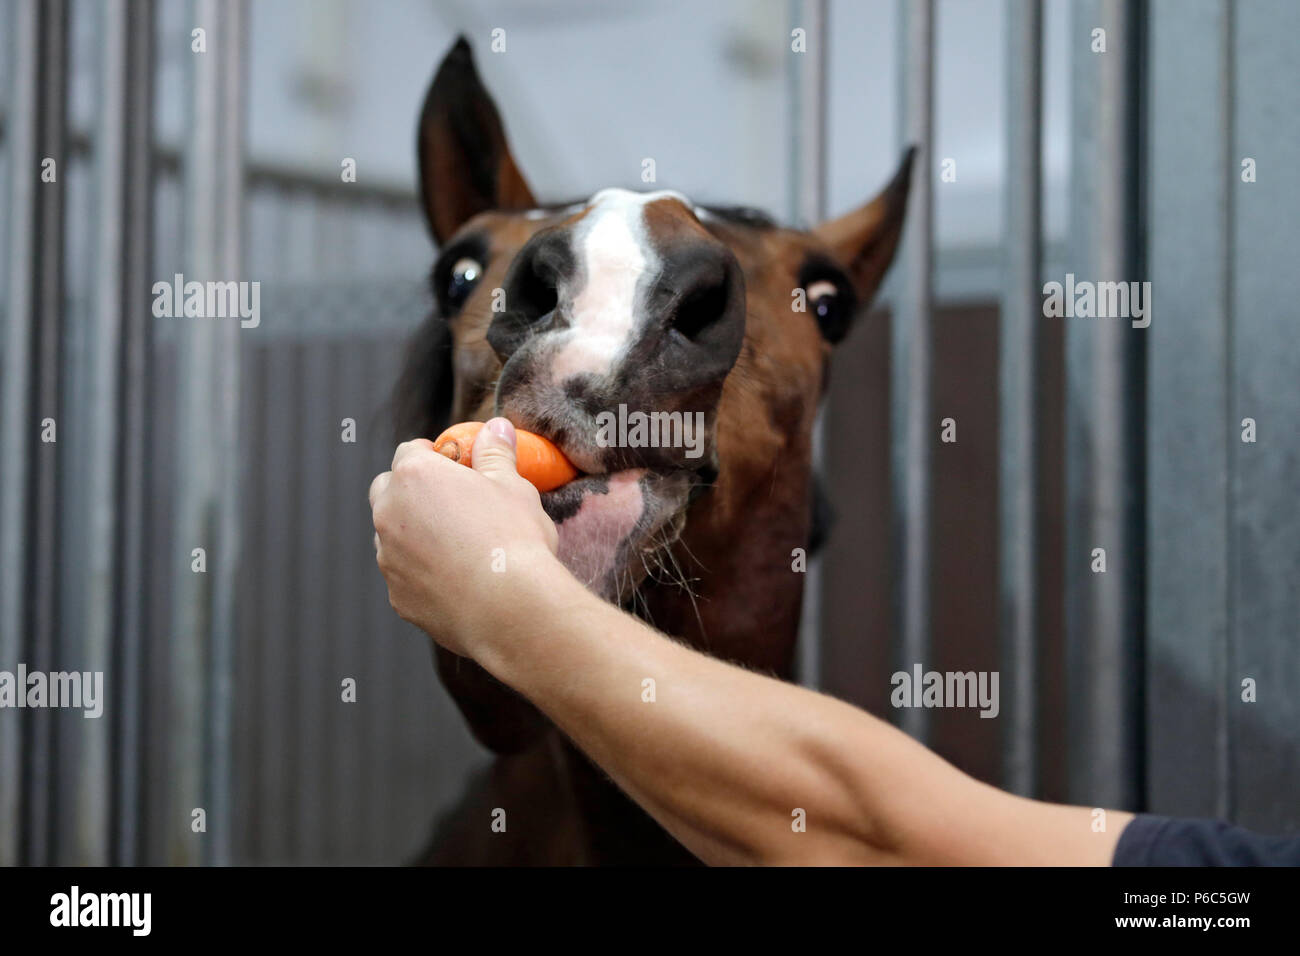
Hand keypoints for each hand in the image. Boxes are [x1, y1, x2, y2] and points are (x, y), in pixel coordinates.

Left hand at [369, 417, 559, 655]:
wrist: (511, 607)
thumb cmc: (513, 539)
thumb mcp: (513, 486)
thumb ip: (496, 454)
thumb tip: (496, 428)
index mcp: (415, 476)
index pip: (410, 451)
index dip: (434, 456)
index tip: (455, 467)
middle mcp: (390, 514)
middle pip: (387, 490)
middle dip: (411, 491)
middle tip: (452, 503)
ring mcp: (389, 558)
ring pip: (391, 535)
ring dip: (414, 533)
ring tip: (458, 546)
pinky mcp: (397, 596)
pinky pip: (404, 575)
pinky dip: (422, 573)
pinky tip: (458, 580)